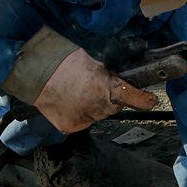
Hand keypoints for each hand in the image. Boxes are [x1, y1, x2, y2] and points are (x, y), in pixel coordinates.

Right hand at [34, 47, 156, 133]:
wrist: (35, 73)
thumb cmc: (64, 60)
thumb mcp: (95, 60)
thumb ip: (110, 72)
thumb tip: (125, 72)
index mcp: (108, 88)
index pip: (135, 98)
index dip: (145, 99)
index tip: (151, 100)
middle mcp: (99, 108)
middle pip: (114, 107)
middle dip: (109, 98)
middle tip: (93, 86)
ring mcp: (84, 119)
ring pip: (97, 115)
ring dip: (92, 106)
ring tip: (75, 91)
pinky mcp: (70, 127)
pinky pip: (82, 120)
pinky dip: (78, 113)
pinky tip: (67, 101)